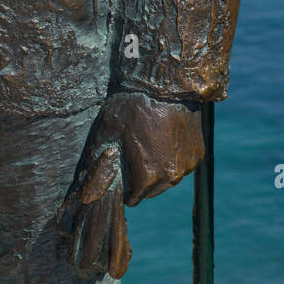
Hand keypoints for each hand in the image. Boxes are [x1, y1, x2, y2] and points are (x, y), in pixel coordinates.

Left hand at [56, 90, 204, 280]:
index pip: (132, 199)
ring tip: (151, 140)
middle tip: (136, 149)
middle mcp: (169, 178)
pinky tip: (167, 136)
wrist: (165, 85)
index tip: (123, 163)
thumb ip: (97, 170)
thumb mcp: (106, 135)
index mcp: (146, 178)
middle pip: (151, 191)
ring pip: (168, 179)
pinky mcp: (198, 155)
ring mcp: (186, 167)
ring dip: (159, 168)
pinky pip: (182, 166)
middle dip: (142, 178)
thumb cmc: (131, 107)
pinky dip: (174, 157)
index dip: (125, 182)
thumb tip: (86, 197)